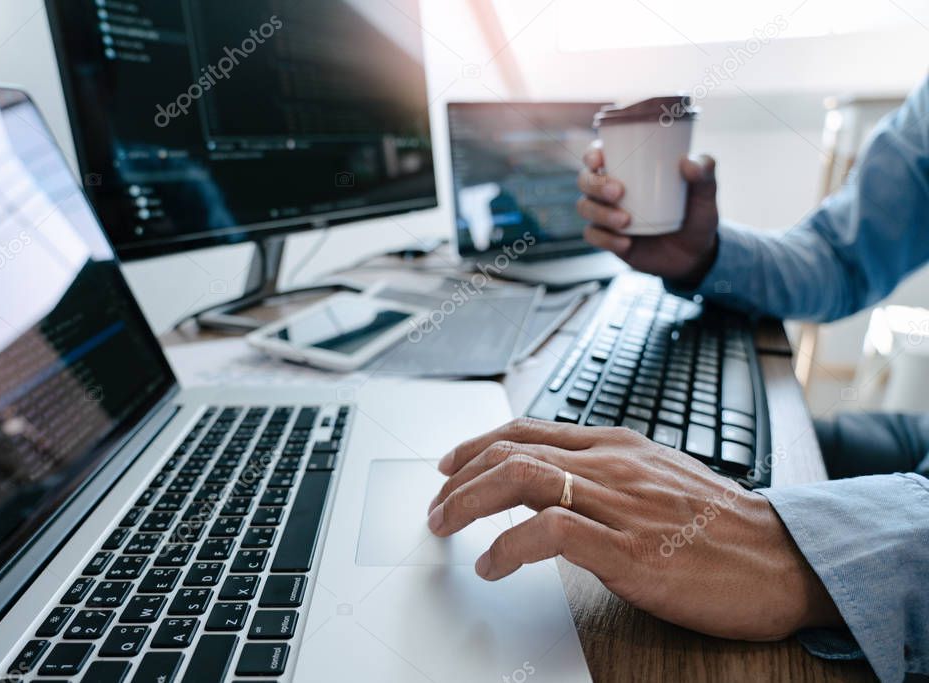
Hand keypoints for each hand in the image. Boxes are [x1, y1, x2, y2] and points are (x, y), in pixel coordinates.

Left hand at [427, 419, 842, 640]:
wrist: (785, 558)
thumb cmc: (725, 525)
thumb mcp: (660, 479)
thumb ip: (608, 474)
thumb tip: (556, 480)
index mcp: (618, 446)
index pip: (529, 429)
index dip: (478, 444)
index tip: (450, 464)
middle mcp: (612, 465)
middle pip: (513, 450)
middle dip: (460, 476)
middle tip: (435, 506)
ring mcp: (620, 504)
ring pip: (521, 478)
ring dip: (468, 502)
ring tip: (444, 526)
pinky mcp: (629, 550)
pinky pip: (550, 533)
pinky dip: (508, 546)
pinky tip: (491, 563)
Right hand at [576, 146, 720, 284]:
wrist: (695, 254)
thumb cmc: (696, 214)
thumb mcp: (706, 193)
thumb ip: (705, 172)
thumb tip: (687, 162)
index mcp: (628, 169)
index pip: (598, 154)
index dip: (592, 154)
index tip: (600, 159)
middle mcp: (611, 189)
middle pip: (585, 180)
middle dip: (595, 185)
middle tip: (619, 192)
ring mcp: (607, 215)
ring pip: (585, 208)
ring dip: (600, 213)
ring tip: (626, 222)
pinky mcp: (608, 239)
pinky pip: (593, 237)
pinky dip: (606, 239)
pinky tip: (625, 243)